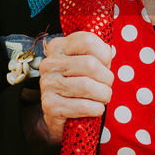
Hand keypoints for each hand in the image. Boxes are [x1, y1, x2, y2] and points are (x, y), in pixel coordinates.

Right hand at [33, 31, 113, 145]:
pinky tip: (95, 108)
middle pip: (90, 64)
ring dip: (103, 95)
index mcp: (58, 47)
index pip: (88, 41)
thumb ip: (97, 54)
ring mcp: (47, 84)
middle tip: (106, 86)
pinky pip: (83, 106)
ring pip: (87, 86)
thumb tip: (107, 54)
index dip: (104, 55)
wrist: (60, 112)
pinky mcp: (50, 106)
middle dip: (106, 78)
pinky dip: (96, 109)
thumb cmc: (79, 83)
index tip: (105, 65)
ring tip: (103, 98)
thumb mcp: (86, 62)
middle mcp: (49, 63)